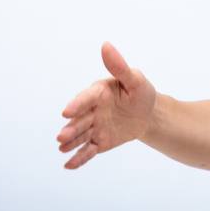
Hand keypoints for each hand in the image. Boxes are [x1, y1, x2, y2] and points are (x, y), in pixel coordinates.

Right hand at [57, 42, 156, 168]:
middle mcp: (92, 109)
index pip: (86, 98)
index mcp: (98, 92)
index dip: (77, 104)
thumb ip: (119, 66)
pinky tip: (68, 165)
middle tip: (61, 137)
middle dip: (70, 128)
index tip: (67, 112)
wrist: (148, 114)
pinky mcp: (99, 141)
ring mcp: (94, 126)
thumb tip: (106, 45)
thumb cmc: (140, 92)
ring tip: (62, 148)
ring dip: (71, 142)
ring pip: (81, 135)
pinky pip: (88, 150)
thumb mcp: (134, 79)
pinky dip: (79, 158)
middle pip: (80, 120)